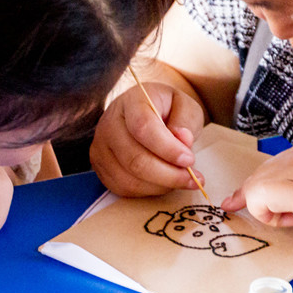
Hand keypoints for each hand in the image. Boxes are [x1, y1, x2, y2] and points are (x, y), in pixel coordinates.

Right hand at [90, 82, 204, 196]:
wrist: (147, 112)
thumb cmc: (168, 110)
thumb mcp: (185, 106)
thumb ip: (186, 121)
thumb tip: (183, 140)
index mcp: (132, 101)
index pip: (143, 128)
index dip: (167, 149)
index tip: (189, 159)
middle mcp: (109, 123)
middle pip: (134, 159)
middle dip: (168, 174)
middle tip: (193, 178)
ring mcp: (101, 146)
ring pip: (129, 178)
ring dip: (161, 185)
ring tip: (182, 180)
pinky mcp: (100, 167)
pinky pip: (124, 188)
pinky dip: (149, 191)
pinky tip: (164, 182)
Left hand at [221, 135, 292, 255]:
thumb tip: (279, 204)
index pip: (274, 166)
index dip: (263, 190)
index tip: (254, 206)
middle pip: (261, 174)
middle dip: (262, 201)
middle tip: (284, 220)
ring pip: (256, 185)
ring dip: (268, 209)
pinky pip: (259, 195)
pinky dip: (264, 212)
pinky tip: (289, 220)